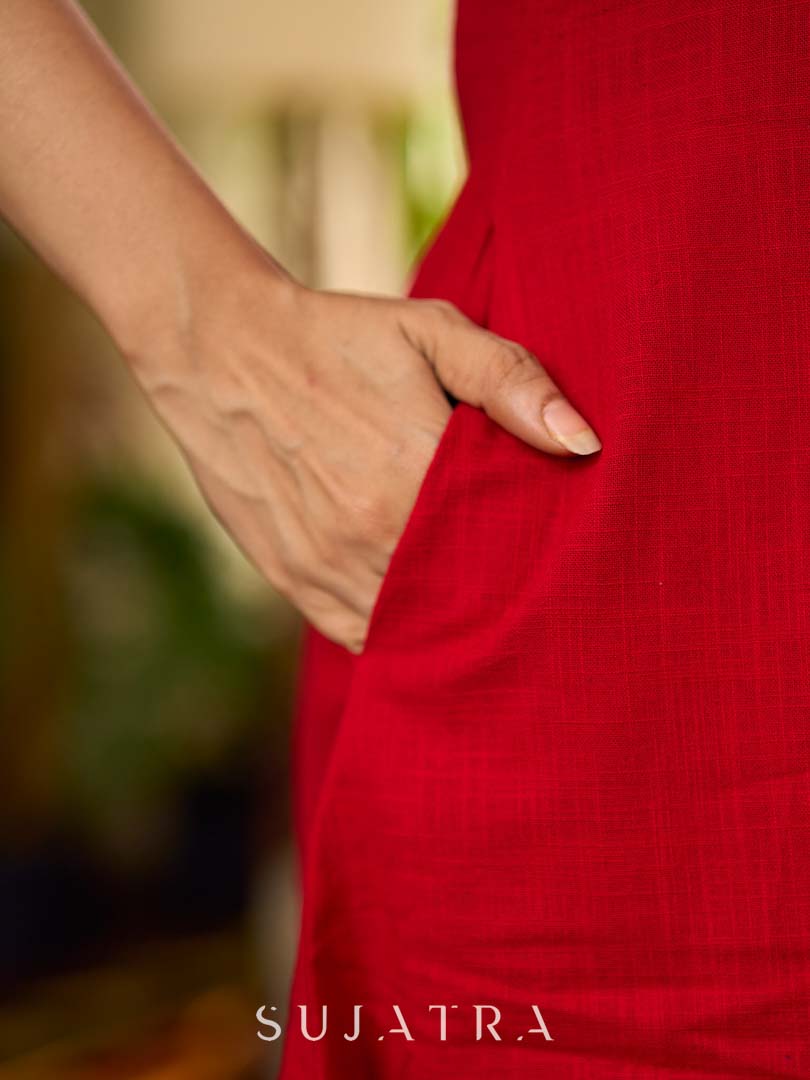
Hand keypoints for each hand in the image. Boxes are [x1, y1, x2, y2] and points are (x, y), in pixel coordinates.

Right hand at [133, 263, 600, 653]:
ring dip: (445, 623)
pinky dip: (392, 635)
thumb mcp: (430, 330)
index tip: (553, 558)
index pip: (505, 552)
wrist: (220, 350)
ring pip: (411, 629)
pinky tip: (414, 615)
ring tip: (475, 610)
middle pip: (462, 599)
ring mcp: (328, 565)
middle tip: (520, 588)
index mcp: (417, 473)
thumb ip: (510, 381)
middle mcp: (373, 534)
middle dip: (495, 598)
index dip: (534, 561)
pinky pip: (360, 637)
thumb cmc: (336, 336)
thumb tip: (583, 443)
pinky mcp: (292, 579)